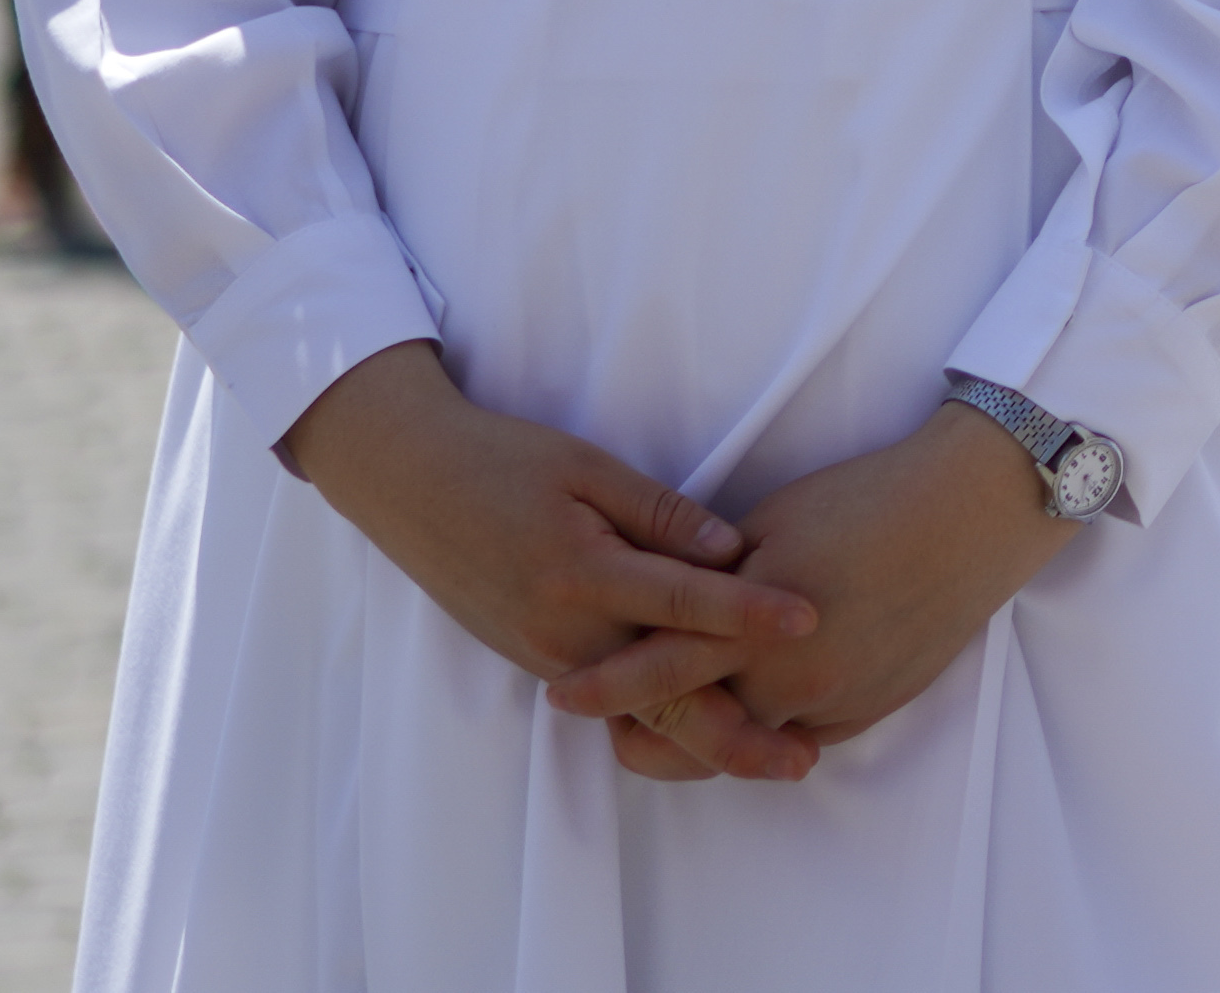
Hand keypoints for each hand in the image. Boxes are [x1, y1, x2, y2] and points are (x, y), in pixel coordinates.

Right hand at [276, 342, 824, 781]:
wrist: (408, 483)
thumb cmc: (502, 459)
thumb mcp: (587, 467)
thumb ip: (661, 514)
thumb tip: (733, 550)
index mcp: (581, 575)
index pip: (684, 603)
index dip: (751, 614)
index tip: (810, 622)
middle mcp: (565, 633)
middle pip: (664, 698)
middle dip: (735, 735)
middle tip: (805, 760)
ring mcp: (548, 657)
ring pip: (638, 713)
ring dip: (702, 738)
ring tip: (772, 756)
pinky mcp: (538, 661)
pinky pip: (610, 703)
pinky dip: (660, 720)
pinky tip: (705, 729)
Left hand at [548, 405, 1074, 770]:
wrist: (970, 511)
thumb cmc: (869, 501)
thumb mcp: (773, 526)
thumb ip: (716, 576)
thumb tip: (673, 600)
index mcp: (754, 627)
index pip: (658, 673)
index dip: (606, 688)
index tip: (563, 696)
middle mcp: (792, 682)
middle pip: (697, 736)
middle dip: (647, 737)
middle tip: (613, 728)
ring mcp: (838, 703)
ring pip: (750, 746)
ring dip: (709, 738)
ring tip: (678, 719)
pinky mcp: (875, 709)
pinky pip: (803, 737)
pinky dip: (769, 729)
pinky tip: (754, 706)